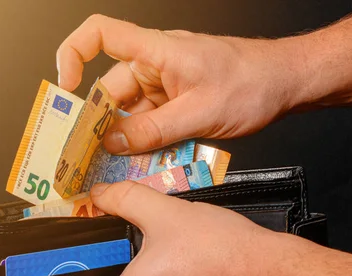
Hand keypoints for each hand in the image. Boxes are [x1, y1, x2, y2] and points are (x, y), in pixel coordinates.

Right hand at [57, 15, 305, 154]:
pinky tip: (151, 161)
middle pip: (112, 91)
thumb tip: (114, 142)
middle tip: (94, 157)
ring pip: (132, 112)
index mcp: (156, 50)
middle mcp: (155, 64)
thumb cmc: (253, 82)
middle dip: (103, 124)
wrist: (286, 83)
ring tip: (127, 166)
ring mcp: (166, 84)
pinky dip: (148, 141)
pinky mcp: (177, 101)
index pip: (100, 34)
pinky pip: (151, 122)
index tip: (65, 88)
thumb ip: (153, 131)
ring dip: (129, 139)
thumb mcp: (199, 113)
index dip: (72, 54)